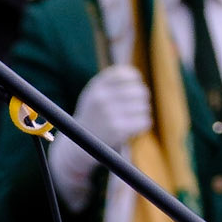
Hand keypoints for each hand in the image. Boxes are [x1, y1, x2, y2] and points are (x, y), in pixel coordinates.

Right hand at [48, 65, 152, 210]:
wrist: (77, 147)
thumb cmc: (91, 118)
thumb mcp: (94, 95)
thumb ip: (111, 82)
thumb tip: (136, 76)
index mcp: (96, 87)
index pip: (127, 74)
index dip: (135, 81)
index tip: (133, 89)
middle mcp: (101, 98)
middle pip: (140, 91)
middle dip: (141, 100)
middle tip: (137, 107)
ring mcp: (109, 114)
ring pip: (144, 107)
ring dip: (142, 114)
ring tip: (133, 119)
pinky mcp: (117, 130)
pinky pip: (144, 122)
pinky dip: (143, 125)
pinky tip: (134, 129)